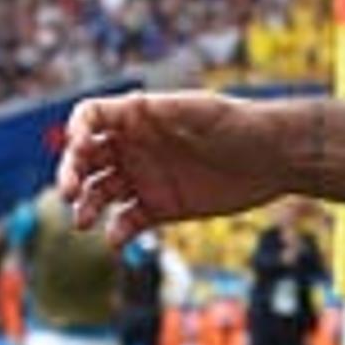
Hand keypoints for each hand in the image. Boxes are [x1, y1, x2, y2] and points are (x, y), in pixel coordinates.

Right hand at [58, 91, 299, 239]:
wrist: (275, 159)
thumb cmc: (239, 125)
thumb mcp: (201, 112)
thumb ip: (162, 113)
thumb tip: (132, 104)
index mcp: (138, 117)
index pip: (89, 119)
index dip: (75, 132)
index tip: (79, 148)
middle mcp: (134, 147)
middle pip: (85, 159)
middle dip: (71, 174)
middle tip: (69, 192)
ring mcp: (145, 178)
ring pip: (100, 193)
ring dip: (87, 206)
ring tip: (83, 221)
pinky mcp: (161, 208)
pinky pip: (128, 222)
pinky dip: (117, 232)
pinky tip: (116, 240)